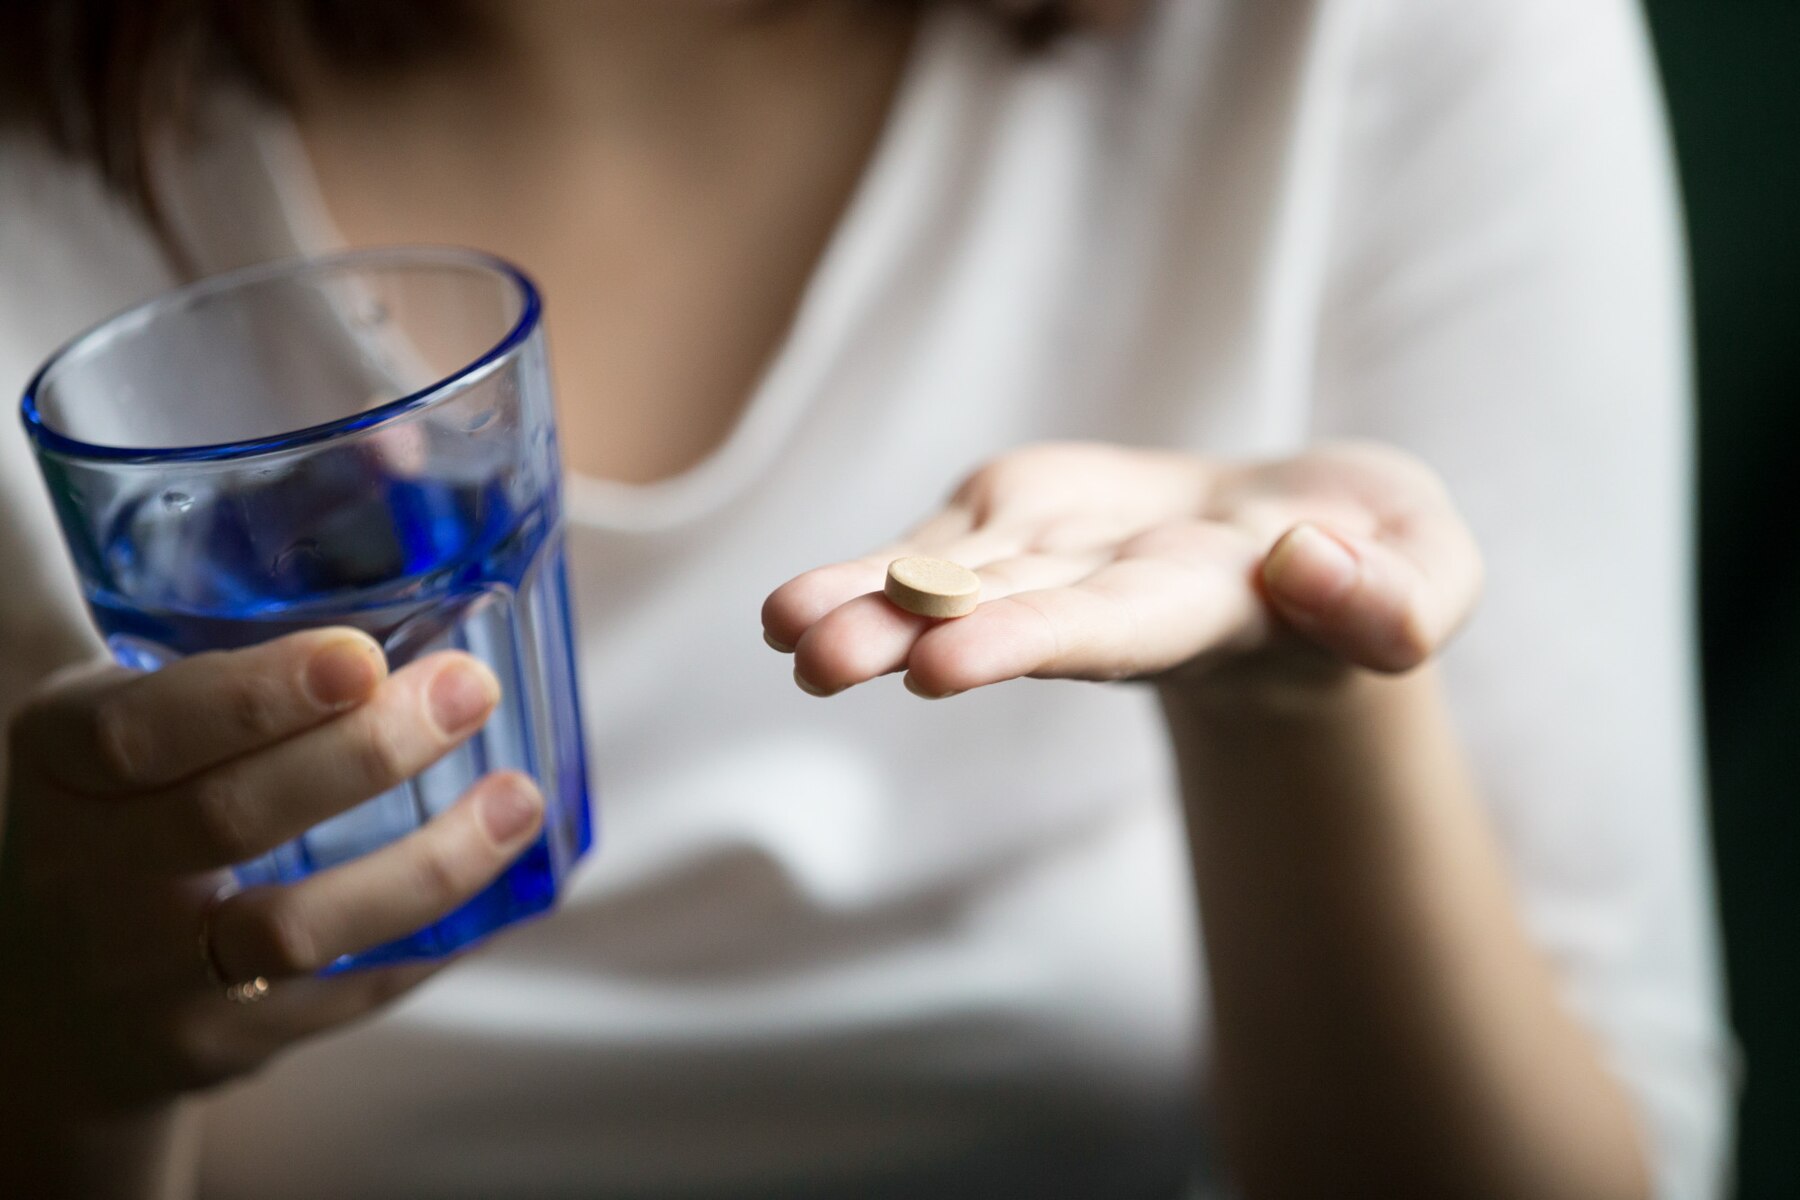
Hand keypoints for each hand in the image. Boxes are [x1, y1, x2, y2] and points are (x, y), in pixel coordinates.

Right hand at [0, 630, 544, 1112]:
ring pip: (296, 927)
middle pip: (233, 817)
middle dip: (366, 752)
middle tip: (469, 690)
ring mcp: (156, 975)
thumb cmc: (122, 818)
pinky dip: (433, 938)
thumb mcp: (117, 730)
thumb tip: (377, 526)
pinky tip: (505, 889)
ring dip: (427, 863)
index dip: (254, 695)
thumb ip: (214, 659)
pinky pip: (345, 995)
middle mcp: (93, 876)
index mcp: (63, 767)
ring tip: (518, 801)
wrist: (55, 1013)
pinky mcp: (224, 1043)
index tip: (361, 655)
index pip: (138, 729)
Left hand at [762, 441, 1481, 701]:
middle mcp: (1112, 600)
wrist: (1303, 545)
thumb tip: (1303, 563)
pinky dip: (871, 570)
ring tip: (784, 632)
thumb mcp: (1430, 571)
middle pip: (1007, 615)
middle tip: (822, 660)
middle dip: (917, 631)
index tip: (944, 666)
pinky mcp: (1026, 525)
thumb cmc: (1376, 559)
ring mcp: (1059, 562)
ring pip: (954, 583)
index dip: (1030, 639)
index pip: (1114, 628)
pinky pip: (944, 546)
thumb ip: (1397, 599)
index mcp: (1211, 613)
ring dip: (866, 605)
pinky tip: (791, 606)